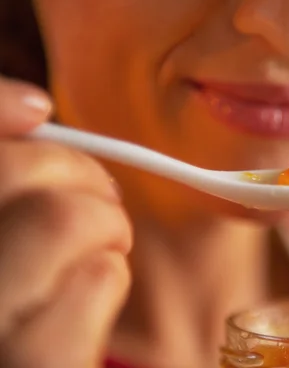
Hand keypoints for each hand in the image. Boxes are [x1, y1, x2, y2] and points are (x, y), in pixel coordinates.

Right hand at [0, 75, 131, 367]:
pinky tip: (101, 292)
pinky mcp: (37, 362)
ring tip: (107, 249)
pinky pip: (97, 278)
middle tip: (101, 199)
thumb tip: (34, 106)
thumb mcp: (18, 242)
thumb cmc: (33, 303)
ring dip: (105, 223)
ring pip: (61, 218)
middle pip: (15, 171)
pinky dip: (114, 272)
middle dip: (78, 171)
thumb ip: (19, 184)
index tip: (40, 108)